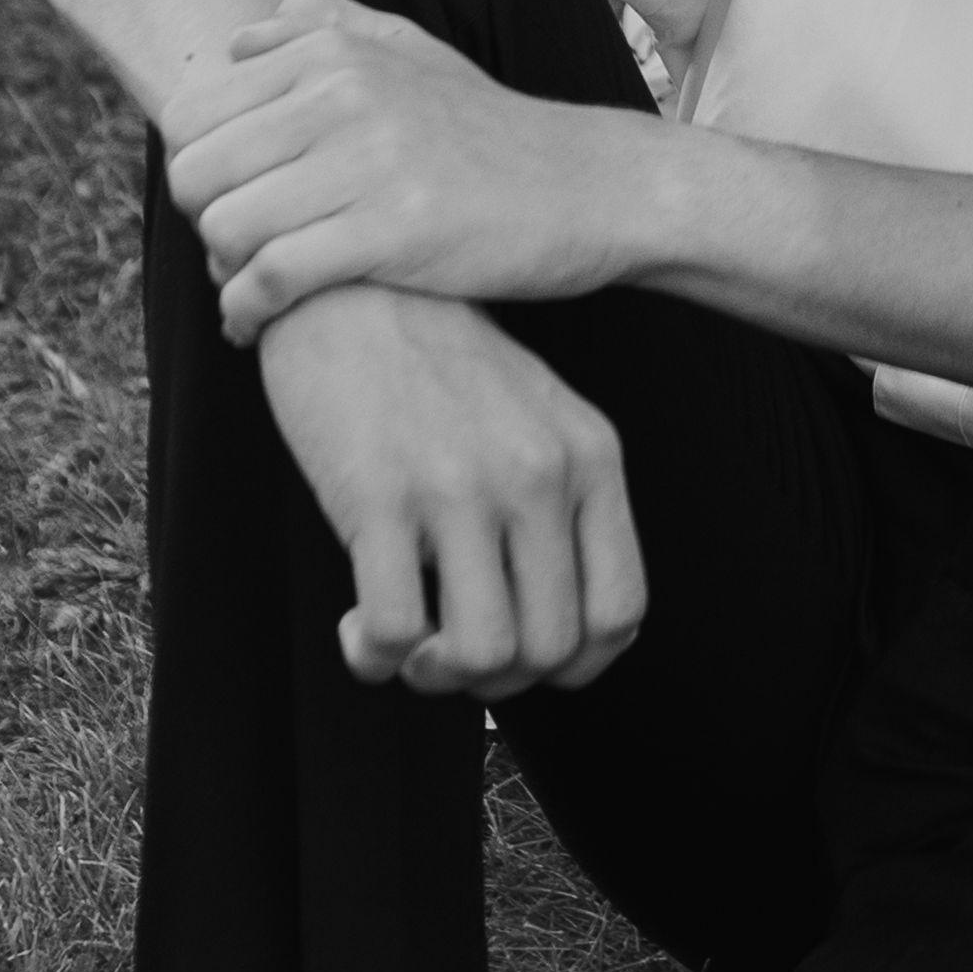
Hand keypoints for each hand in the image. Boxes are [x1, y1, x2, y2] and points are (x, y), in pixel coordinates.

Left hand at [170, 0, 677, 337]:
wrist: (590, 187)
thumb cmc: (492, 132)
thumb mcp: (416, 53)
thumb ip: (331, 29)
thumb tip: (252, 28)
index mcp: (335, 52)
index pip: (191, 114)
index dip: (197, 170)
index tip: (229, 202)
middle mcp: (342, 95)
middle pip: (196, 173)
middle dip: (202, 225)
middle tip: (237, 253)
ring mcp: (367, 160)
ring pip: (226, 227)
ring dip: (224, 275)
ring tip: (251, 289)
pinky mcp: (391, 231)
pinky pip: (272, 278)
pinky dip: (247, 312)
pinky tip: (256, 325)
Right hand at [250, 281, 648, 698]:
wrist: (354, 289)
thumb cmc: (439, 365)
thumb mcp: (535, 420)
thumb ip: (561, 509)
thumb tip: (552, 639)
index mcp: (589, 457)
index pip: (618, 614)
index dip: (571, 666)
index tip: (522, 659)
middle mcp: (538, 474)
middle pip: (548, 651)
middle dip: (493, 682)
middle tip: (445, 653)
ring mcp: (461, 486)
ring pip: (480, 656)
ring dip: (432, 676)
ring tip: (404, 644)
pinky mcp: (379, 496)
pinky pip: (392, 631)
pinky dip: (373, 654)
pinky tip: (357, 626)